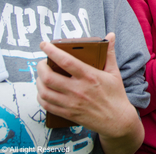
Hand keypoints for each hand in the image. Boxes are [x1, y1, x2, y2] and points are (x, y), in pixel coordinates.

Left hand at [36, 33, 143, 152]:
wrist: (117, 120)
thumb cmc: (116, 95)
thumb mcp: (114, 72)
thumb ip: (109, 53)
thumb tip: (111, 35)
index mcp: (89, 76)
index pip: (66, 61)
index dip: (52, 51)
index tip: (44, 44)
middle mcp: (78, 90)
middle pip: (49, 77)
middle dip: (41, 67)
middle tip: (42, 62)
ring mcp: (71, 103)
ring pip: (45, 91)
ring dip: (38, 81)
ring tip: (41, 76)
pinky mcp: (68, 114)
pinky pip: (47, 105)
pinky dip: (41, 96)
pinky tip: (43, 91)